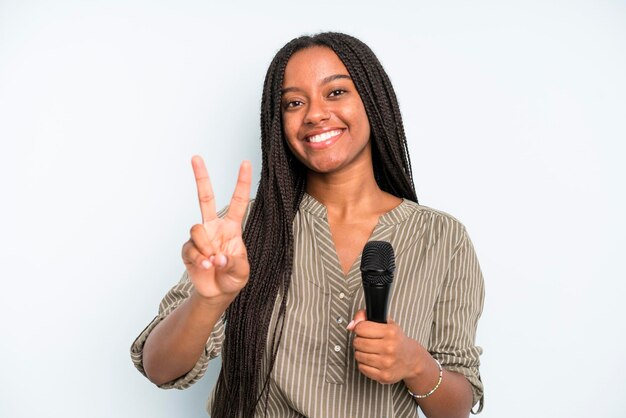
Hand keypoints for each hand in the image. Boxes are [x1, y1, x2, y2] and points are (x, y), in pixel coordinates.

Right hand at [181, 155, 251, 302]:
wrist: (217, 293)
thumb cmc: (233, 278)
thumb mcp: (242, 271)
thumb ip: (234, 263)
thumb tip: (217, 257)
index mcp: (232, 227)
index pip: (238, 201)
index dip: (242, 182)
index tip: (245, 163)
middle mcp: (214, 227)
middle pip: (205, 197)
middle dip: (201, 177)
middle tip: (195, 156)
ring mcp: (200, 237)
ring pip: (197, 229)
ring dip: (206, 248)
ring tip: (214, 262)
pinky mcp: (188, 249)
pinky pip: (190, 248)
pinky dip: (199, 259)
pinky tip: (206, 267)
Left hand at [347, 309, 421, 384]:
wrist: (411, 359)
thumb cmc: (397, 340)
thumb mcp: (386, 323)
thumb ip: (367, 317)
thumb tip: (351, 325)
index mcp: (391, 332)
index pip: (361, 328)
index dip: (359, 328)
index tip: (364, 330)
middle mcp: (390, 348)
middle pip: (358, 342)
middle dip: (359, 340)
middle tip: (366, 341)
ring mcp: (387, 363)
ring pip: (358, 355)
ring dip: (360, 353)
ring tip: (370, 351)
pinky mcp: (384, 376)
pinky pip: (362, 368)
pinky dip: (364, 364)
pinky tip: (372, 360)